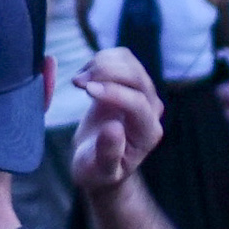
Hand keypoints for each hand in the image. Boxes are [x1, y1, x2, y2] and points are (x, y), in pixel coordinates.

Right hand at [66, 47, 162, 192]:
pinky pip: (121, 57)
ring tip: (77, 80)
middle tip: (77, 82)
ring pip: (129, 62)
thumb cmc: (96, 169)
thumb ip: (108, 153)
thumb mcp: (98, 170)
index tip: (86, 90)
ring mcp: (142, 92)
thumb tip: (113, 128)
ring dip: (101, 63)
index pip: (138, 104)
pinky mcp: (130, 80)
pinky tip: (85, 75)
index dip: (114, 93)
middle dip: (107, 73)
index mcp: (147, 134)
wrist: (96, 160)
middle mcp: (151, 110)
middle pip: (138, 78)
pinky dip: (101, 58)